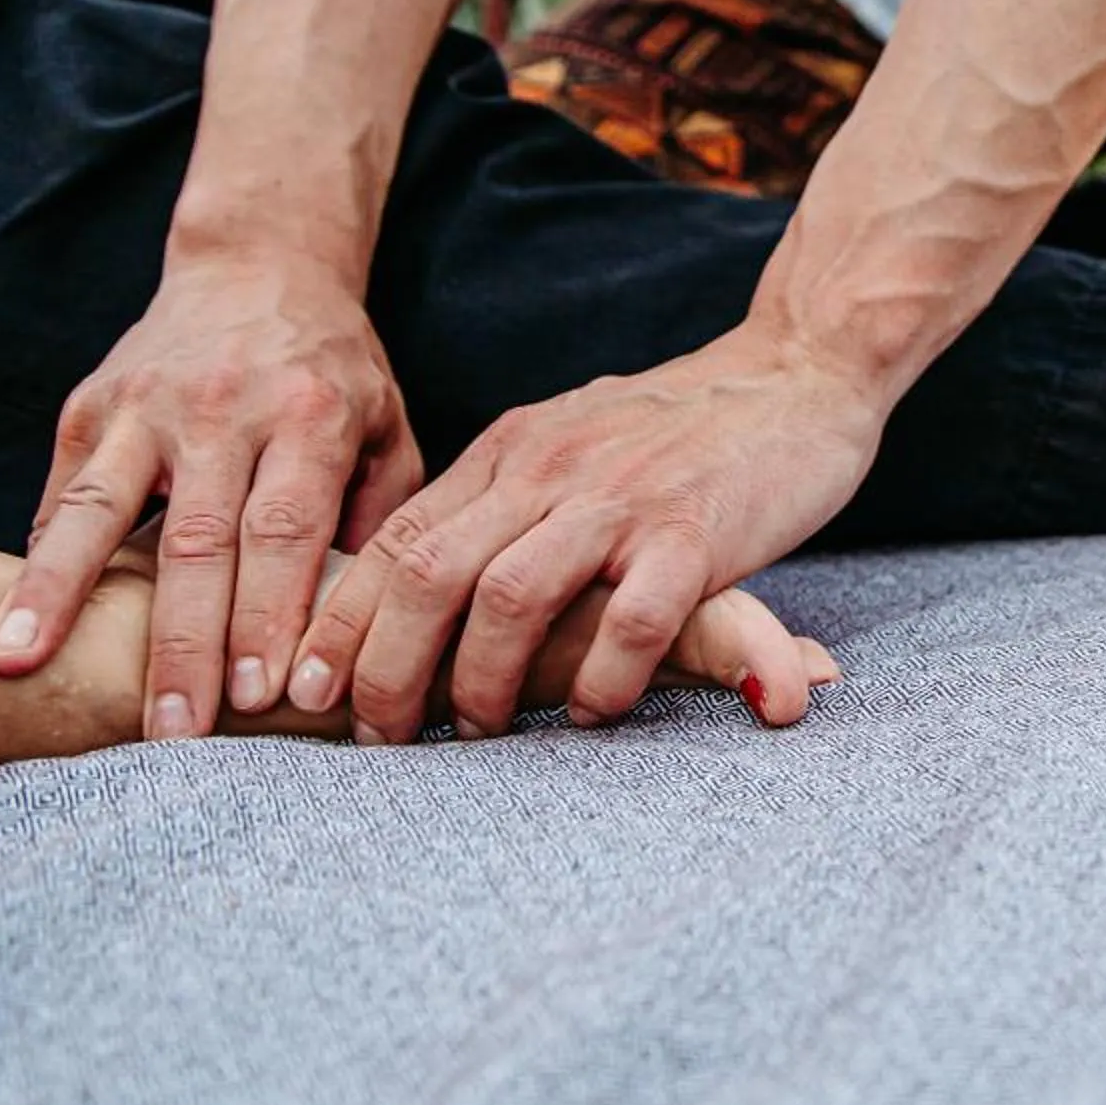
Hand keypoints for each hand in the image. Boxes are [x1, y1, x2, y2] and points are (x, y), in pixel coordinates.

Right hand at [0, 249, 421, 739]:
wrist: (259, 268)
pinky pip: (66, 490)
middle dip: (184, 642)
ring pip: (99, 508)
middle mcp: (226, 408)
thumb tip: (359, 629)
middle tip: (173, 731)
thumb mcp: (388, 428)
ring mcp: (148, 404)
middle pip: (199, 539)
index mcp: (311, 416)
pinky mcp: (92, 404)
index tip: (263, 697)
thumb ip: (382, 519)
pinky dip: (42, 556)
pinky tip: (13, 620)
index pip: (288, 531)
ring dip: (58, 593)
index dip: (273, 615)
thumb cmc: (336, 376)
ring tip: (18, 664)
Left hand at [287, 320, 884, 744]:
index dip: (340, 621)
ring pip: (508, 598)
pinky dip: (602, 678)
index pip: (397, 539)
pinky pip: (631, 622)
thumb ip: (512, 492)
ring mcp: (622, 498)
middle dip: (385, 670)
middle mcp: (551, 468)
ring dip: (480, 683)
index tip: (304, 689)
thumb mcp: (575, 438)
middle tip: (378, 737)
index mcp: (513, 450)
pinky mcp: (696, 530)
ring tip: (481, 733)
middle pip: (428, 574)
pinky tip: (596, 708)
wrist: (802, 367)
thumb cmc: (690, 423)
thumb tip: (431, 570)